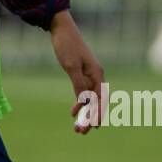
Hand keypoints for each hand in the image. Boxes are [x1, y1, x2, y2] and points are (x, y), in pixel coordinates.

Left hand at [51, 10, 104, 133]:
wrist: (61, 29)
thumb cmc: (66, 45)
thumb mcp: (71, 66)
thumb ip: (78, 84)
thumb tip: (85, 101)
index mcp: (97, 74)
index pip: (100, 99)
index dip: (97, 114)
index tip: (91, 127)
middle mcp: (96, 76)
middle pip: (97, 102)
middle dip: (91, 118)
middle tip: (81, 132)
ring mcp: (89, 75)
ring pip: (90, 99)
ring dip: (85, 114)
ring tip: (77, 128)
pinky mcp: (81, 74)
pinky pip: (84, 93)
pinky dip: (80, 104)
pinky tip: (74, 112)